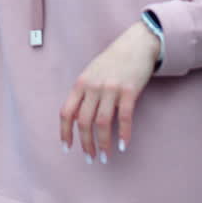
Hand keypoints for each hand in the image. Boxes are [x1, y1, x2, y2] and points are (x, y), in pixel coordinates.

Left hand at [59, 21, 160, 163]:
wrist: (136, 45)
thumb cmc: (112, 61)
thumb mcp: (91, 73)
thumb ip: (83, 94)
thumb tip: (75, 119)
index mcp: (81, 83)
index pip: (67, 112)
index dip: (65, 132)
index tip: (68, 148)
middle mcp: (93, 87)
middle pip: (84, 122)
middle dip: (86, 143)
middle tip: (90, 157)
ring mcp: (111, 89)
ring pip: (102, 123)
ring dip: (103, 143)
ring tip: (105, 156)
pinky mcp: (129, 91)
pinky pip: (124, 117)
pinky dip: (123, 134)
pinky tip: (122, 145)